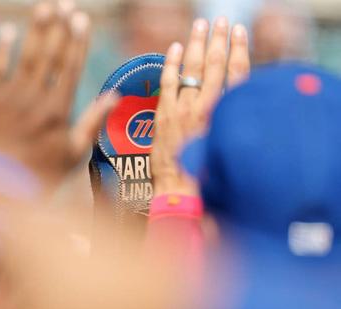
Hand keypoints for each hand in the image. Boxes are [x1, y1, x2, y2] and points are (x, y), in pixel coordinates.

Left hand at [0, 1, 115, 188]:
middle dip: (60, 28)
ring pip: (27, 57)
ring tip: (44, 7)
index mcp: (59, 111)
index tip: (82, 19)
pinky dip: (2, 50)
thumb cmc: (38, 176)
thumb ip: (92, 123)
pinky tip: (8, 30)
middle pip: (51, 56)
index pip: (71, 67)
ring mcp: (10, 100)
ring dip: (36, 30)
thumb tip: (114, 96)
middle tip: (66, 4)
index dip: (77, 41)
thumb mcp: (72, 155)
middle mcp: (36, 101)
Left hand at [152, 18, 249, 197]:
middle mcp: (208, 108)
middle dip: (218, 40)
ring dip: (197, 44)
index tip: (239, 33)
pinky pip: (169, 83)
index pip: (238, 72)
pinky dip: (172, 64)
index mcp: (229, 113)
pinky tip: (175, 48)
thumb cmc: (208, 174)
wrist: (183, 193)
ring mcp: (184, 110)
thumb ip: (229, 120)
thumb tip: (230, 103)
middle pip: (215, 65)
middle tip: (221, 21)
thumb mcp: (227, 143)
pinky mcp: (165, 117)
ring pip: (192, 70)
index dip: (239, 49)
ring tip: (201, 25)